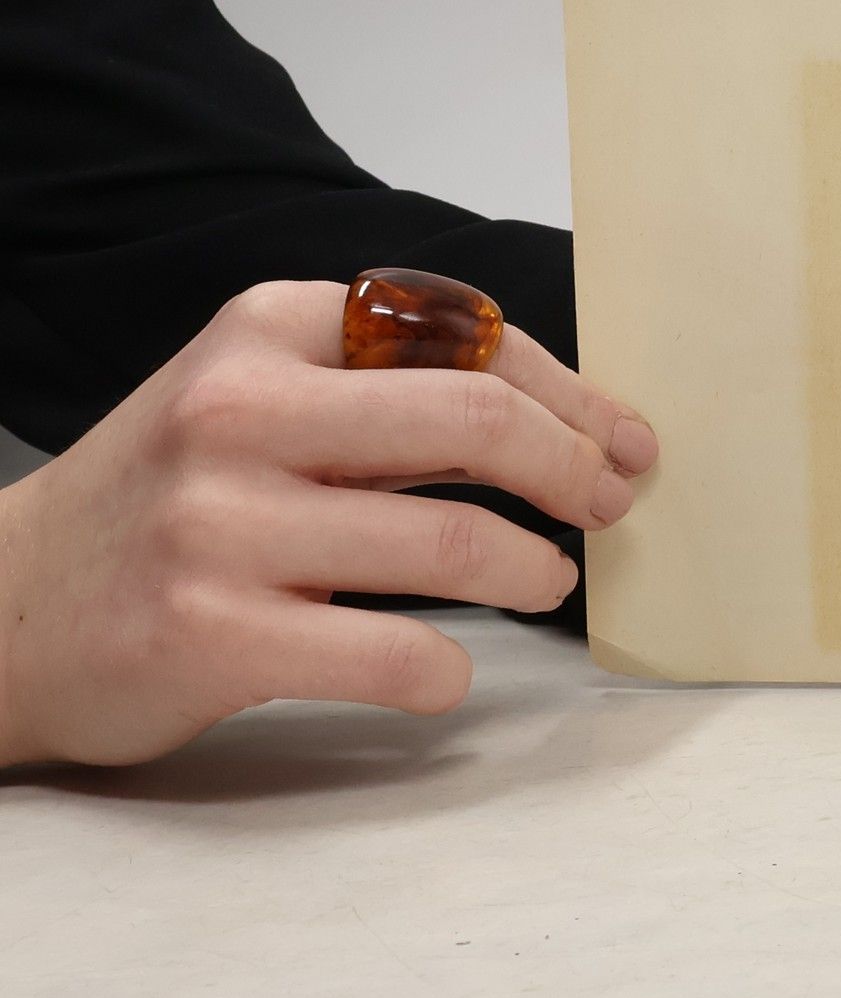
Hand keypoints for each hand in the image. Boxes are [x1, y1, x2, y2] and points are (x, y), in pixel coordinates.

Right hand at [0, 281, 656, 766]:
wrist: (4, 609)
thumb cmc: (167, 499)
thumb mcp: (257, 398)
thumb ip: (387, 392)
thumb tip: (568, 423)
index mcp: (268, 328)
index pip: (469, 338)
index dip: (572, 393)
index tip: (621, 440)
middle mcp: (240, 410)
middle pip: (478, 420)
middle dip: (574, 466)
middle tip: (610, 503)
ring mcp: (221, 524)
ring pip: (454, 540)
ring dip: (534, 570)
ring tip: (546, 581)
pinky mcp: (210, 633)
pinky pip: (395, 652)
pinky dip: (450, 669)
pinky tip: (451, 669)